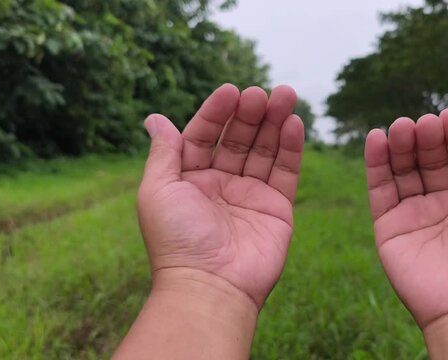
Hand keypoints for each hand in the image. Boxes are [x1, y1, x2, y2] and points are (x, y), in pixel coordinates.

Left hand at [137, 84, 303, 308]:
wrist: (210, 286)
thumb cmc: (177, 240)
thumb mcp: (158, 190)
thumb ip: (164, 152)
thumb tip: (155, 117)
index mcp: (190, 179)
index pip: (204, 136)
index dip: (216, 113)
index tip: (230, 91)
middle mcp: (221, 185)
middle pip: (238, 139)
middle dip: (250, 114)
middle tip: (261, 93)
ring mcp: (250, 196)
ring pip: (265, 150)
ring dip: (274, 122)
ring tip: (285, 95)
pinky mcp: (277, 208)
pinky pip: (286, 172)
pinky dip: (290, 147)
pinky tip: (292, 123)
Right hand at [365, 109, 447, 327]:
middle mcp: (447, 201)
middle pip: (433, 157)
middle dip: (427, 137)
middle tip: (422, 124)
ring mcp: (417, 212)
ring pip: (404, 169)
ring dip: (400, 145)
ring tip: (399, 127)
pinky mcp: (390, 225)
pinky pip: (380, 189)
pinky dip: (376, 164)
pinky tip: (376, 140)